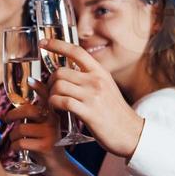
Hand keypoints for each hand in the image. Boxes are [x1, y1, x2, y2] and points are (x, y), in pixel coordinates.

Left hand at [4, 81, 68, 169]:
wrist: (57, 164)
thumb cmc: (45, 141)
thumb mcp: (43, 125)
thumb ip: (34, 113)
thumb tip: (18, 101)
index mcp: (52, 112)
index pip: (47, 95)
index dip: (38, 87)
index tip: (30, 80)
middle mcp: (53, 120)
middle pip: (28, 110)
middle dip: (12, 114)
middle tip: (6, 119)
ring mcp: (50, 133)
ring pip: (21, 129)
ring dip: (12, 135)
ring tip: (14, 139)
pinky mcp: (45, 146)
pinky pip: (21, 143)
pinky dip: (14, 146)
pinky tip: (16, 148)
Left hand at [39, 38, 144, 158]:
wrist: (131, 133)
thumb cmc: (116, 113)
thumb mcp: (107, 87)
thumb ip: (90, 78)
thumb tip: (70, 70)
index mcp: (101, 72)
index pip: (76, 51)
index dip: (57, 44)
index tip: (43, 43)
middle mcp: (96, 81)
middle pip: (60, 71)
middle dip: (50, 82)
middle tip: (51, 92)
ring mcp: (93, 96)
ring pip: (58, 86)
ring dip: (51, 95)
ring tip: (55, 103)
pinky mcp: (88, 112)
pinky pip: (61, 101)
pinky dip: (54, 105)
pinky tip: (57, 110)